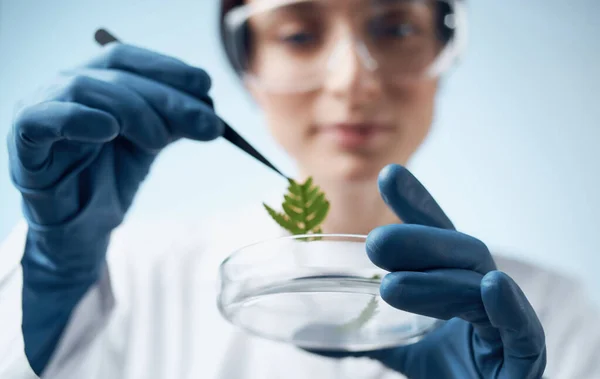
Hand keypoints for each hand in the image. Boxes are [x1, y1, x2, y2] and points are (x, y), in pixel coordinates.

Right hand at [6, 43, 222, 373]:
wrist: (78, 240)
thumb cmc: (112, 187)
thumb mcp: (150, 146)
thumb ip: (174, 119)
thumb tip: (209, 106)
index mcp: (94, 90)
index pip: (127, 59)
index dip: (167, 68)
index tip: (207, 89)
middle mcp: (64, 99)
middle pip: (112, 74)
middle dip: (165, 95)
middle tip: (205, 124)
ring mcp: (44, 126)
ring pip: (84, 93)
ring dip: (136, 107)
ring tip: (172, 133)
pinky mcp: (31, 161)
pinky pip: (39, 124)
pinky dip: (75, 118)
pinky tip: (112, 130)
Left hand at [313, 164, 546, 378]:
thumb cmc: (452, 377)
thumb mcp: (402, 352)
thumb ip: (365, 338)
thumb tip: (307, 336)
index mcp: (458, 287)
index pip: (438, 239)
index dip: (416, 206)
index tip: (389, 175)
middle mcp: (485, 296)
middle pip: (459, 253)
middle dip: (420, 241)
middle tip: (375, 242)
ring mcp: (508, 326)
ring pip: (479, 287)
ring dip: (437, 281)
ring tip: (391, 284)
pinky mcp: (525, 361)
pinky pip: (523, 330)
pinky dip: (508, 307)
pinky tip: (492, 285)